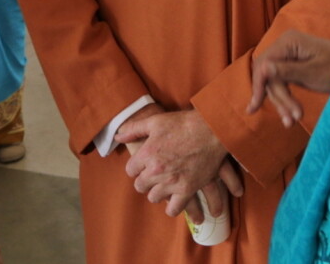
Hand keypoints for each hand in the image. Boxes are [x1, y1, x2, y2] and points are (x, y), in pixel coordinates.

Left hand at [114, 109, 233, 217]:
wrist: (211, 129)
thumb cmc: (183, 123)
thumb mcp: (155, 121)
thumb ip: (134, 129)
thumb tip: (118, 136)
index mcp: (147, 153)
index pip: (130, 170)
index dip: (136, 167)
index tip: (143, 165)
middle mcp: (156, 170)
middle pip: (140, 186)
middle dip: (145, 180)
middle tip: (153, 175)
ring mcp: (172, 182)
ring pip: (154, 198)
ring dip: (157, 192)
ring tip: (164, 185)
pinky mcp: (187, 190)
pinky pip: (173, 208)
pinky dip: (172, 207)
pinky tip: (174, 199)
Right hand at [247, 30, 329, 126]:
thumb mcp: (313, 73)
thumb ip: (286, 71)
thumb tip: (262, 69)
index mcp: (289, 41)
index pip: (264, 65)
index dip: (259, 86)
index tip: (255, 107)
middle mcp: (286, 44)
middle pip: (267, 74)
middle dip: (277, 98)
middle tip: (290, 120)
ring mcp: (290, 55)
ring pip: (274, 81)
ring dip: (282, 102)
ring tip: (293, 121)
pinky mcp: (295, 65)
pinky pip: (282, 82)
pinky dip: (285, 98)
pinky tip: (286, 113)